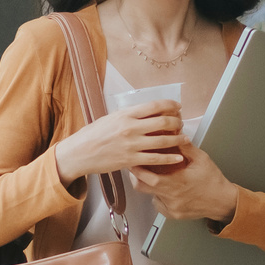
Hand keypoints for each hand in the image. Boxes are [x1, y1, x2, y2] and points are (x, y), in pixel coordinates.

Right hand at [54, 100, 184, 182]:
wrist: (80, 153)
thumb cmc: (92, 135)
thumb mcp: (110, 118)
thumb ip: (128, 115)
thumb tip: (145, 112)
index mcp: (126, 114)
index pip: (154, 105)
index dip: (170, 105)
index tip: (178, 106)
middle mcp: (131, 127)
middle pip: (163, 121)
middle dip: (177, 122)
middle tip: (181, 123)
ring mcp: (132, 144)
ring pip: (163, 140)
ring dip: (177, 139)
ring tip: (185, 138)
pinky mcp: (131, 160)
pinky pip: (155, 159)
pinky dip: (169, 158)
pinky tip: (179, 157)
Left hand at [134, 139, 238, 226]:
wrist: (223, 201)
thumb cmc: (213, 181)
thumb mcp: (201, 159)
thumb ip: (185, 147)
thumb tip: (175, 134)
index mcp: (178, 182)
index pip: (149, 177)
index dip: (138, 169)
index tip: (133, 160)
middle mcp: (172, 197)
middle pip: (143, 187)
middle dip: (137, 176)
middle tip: (136, 166)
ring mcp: (172, 208)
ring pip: (150, 195)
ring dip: (150, 185)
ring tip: (156, 176)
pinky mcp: (172, 214)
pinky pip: (158, 204)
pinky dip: (158, 195)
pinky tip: (167, 188)